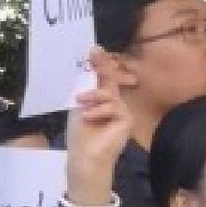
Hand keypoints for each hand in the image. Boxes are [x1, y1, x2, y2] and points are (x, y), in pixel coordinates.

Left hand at [66, 46, 130, 205]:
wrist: (85, 157)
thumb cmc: (80, 136)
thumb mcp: (79, 107)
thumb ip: (84, 90)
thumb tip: (85, 67)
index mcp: (102, 100)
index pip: (103, 78)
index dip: (100, 63)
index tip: (94, 49)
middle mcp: (114, 103)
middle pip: (111, 80)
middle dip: (103, 65)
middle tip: (95, 51)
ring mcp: (122, 111)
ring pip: (110, 94)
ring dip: (93, 96)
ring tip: (80, 102)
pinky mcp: (126, 120)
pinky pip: (114, 107)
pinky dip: (99, 110)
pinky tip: (88, 116)